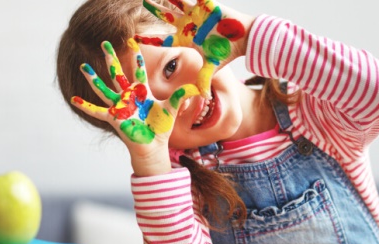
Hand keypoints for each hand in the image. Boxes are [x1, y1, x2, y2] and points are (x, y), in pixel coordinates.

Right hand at [71, 39, 198, 174]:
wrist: (154, 146)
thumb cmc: (161, 128)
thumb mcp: (172, 109)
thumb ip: (181, 97)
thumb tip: (197, 88)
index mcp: (142, 93)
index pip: (138, 71)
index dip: (137, 58)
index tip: (133, 44)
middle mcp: (129, 97)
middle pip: (118, 74)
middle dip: (111, 59)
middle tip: (104, 44)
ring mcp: (120, 107)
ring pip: (104, 89)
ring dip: (93, 78)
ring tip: (83, 67)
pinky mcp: (114, 118)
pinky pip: (97, 111)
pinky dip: (85, 106)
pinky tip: (74, 99)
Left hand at [136, 0, 252, 97]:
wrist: (244, 38)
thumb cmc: (228, 51)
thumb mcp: (212, 67)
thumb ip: (204, 80)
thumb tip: (202, 98)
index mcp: (187, 39)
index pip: (163, 40)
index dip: (149, 39)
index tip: (134, 38)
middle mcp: (188, 25)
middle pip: (166, 17)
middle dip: (154, 10)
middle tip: (142, 3)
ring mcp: (195, 13)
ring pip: (174, 3)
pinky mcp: (204, 4)